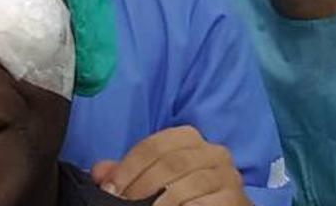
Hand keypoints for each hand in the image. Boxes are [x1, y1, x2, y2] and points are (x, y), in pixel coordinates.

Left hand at [91, 126, 250, 205]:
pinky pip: (204, 204)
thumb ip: (128, 173)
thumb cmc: (187, 191)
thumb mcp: (156, 178)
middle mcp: (212, 152)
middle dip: (141, 187)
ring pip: (185, 186)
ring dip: (158, 202)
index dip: (128, 168)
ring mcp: (227, 176)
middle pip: (168, 164)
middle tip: (124, 203)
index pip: (152, 146)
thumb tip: (99, 172)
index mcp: (188, 138)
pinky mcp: (236, 199)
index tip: (111, 189)